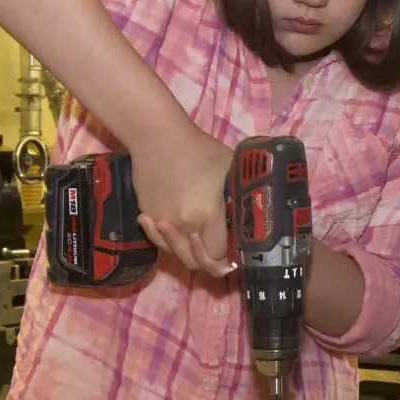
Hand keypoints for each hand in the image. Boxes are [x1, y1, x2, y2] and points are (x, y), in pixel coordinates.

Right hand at [132, 126, 236, 276]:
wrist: (157, 137)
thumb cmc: (201, 151)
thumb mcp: (231, 171)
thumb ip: (241, 199)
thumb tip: (252, 221)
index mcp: (206, 214)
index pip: (216, 255)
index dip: (226, 261)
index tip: (233, 257)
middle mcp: (183, 224)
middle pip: (194, 261)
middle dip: (208, 262)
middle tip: (218, 256)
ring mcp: (161, 221)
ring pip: (175, 252)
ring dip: (187, 252)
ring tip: (197, 241)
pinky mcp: (146, 214)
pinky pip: (159, 238)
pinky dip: (169, 239)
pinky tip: (176, 231)